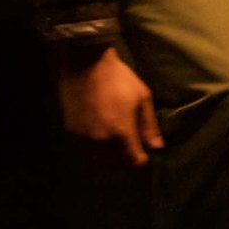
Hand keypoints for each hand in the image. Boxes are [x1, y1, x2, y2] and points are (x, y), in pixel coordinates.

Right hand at [57, 47, 162, 165]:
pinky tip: (100, 134)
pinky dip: (94, 148)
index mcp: (121, 133)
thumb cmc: (118, 78)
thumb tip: (156, 147)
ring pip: (99, 159)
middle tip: (130, 144)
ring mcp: (83, 138)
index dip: (140, 157)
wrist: (84, 64)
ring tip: (115, 141)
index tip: (142, 149)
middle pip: (116, 163)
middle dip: (125, 158)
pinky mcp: (71, 132)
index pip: (133, 161)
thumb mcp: (142, 98)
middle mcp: (101, 141)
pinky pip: (86, 149)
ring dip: (109, 155)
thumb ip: (149, 126)